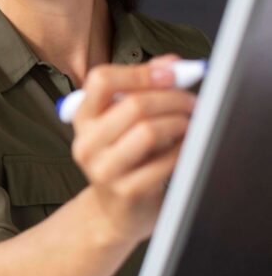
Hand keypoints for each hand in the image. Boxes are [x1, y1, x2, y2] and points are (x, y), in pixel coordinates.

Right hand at [71, 56, 197, 244]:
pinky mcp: (125, 190)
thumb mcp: (124, 122)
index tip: (171, 73)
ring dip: (179, 123)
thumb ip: (143, 89)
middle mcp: (86, 142)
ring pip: (148, 130)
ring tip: (190, 124)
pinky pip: (164, 161)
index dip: (139, 72)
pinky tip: (186, 147)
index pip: (101, 80)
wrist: (115, 212)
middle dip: (172, 98)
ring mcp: (103, 168)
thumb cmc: (125, 160)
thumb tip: (172, 63)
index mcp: (82, 118)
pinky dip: (182, 150)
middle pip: (132, 104)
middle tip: (192, 102)